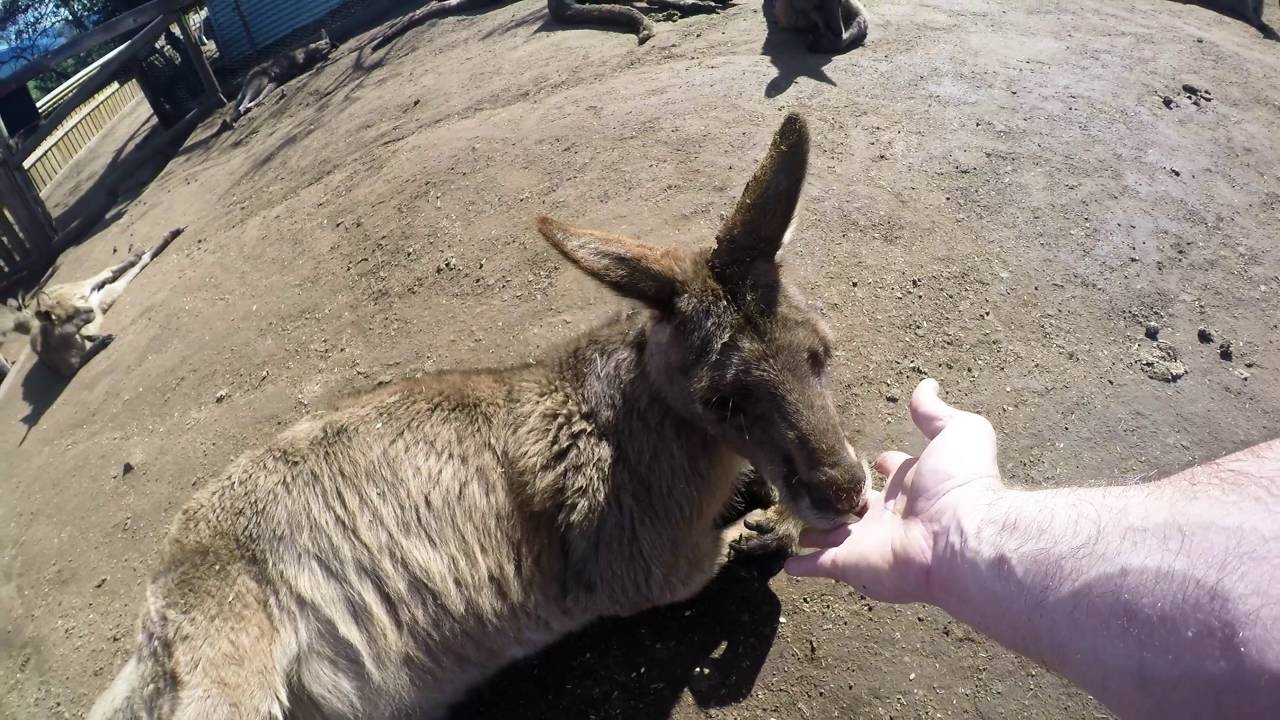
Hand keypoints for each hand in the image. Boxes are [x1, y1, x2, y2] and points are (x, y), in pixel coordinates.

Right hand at [785, 379, 1003, 603]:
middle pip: (858, 505)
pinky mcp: (850, 563)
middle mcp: (889, 514)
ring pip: (834, 535)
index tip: (867, 455)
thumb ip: (936, 412)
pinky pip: (820, 565)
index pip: (892, 472)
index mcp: (912, 485)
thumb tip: (928, 384)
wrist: (956, 536)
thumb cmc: (959, 483)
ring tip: (797, 527)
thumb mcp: (956, 433)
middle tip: (816, 489)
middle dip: (841, 499)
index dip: (882, 463)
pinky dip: (803, 566)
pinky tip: (788, 565)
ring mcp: (868, 542)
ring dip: (818, 533)